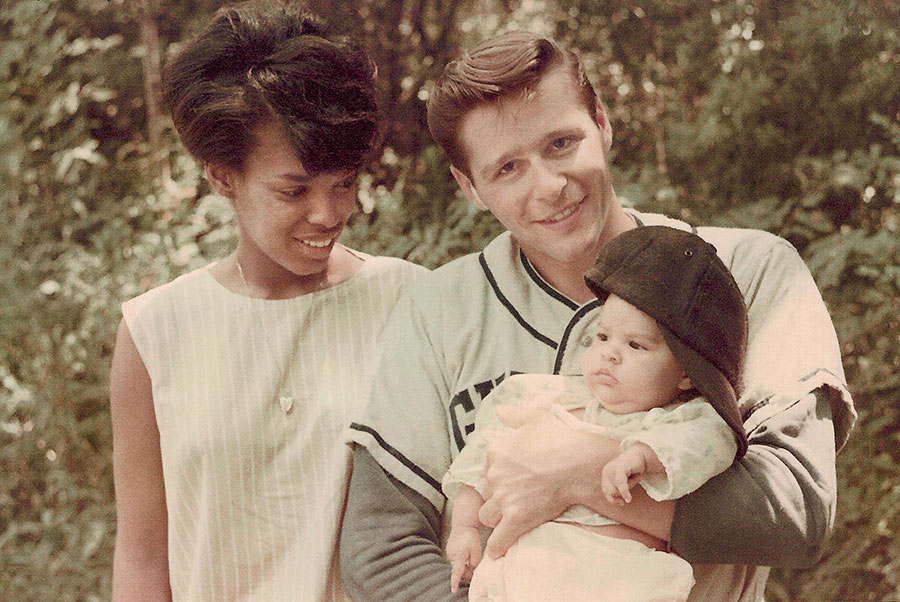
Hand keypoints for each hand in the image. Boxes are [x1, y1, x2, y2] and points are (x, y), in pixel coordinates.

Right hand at [446, 526, 481, 591]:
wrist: (463, 525)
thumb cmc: (471, 537)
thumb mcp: (477, 551)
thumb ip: (474, 563)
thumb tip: (470, 571)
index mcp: (459, 556)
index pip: (457, 572)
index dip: (455, 581)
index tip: (453, 589)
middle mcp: (451, 556)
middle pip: (459, 570)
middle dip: (467, 571)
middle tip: (474, 565)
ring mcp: (449, 553)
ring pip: (457, 565)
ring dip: (464, 565)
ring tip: (470, 555)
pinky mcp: (449, 551)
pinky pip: (455, 560)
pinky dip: (461, 560)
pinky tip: (466, 552)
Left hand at [478, 406, 617, 558]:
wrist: (580, 463)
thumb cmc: (561, 438)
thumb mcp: (536, 416)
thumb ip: (515, 415)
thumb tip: (499, 412)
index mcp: (496, 451)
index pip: (487, 470)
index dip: (499, 476)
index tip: (514, 479)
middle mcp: (495, 474)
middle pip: (486, 493)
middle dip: (497, 496)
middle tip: (516, 498)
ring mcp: (505, 497)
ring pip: (487, 515)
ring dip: (496, 518)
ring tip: (509, 519)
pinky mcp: (516, 518)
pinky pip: (498, 540)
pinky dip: (497, 547)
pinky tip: (497, 551)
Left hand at [601, 447, 647, 504]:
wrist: (641, 454)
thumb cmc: (633, 469)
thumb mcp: (625, 481)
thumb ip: (619, 489)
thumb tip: (619, 501)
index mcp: (606, 474)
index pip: (605, 491)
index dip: (612, 499)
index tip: (622, 503)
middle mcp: (606, 471)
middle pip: (610, 492)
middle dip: (622, 492)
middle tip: (631, 481)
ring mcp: (612, 469)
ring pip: (617, 489)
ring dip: (630, 486)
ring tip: (634, 475)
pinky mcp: (620, 469)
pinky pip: (621, 484)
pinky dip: (624, 492)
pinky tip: (628, 499)